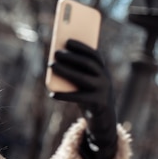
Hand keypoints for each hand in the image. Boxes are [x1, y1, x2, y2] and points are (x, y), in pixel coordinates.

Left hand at [49, 39, 117, 158]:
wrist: (103, 118)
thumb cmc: (88, 95)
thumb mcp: (85, 82)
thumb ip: (76, 72)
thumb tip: (56, 61)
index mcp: (103, 71)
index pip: (94, 55)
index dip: (81, 47)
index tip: (67, 41)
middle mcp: (105, 79)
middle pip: (88, 64)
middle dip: (71, 57)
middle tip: (56, 53)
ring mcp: (103, 91)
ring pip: (83, 79)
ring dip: (66, 71)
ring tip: (52, 66)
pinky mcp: (98, 104)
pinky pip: (79, 98)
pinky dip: (65, 95)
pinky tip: (52, 94)